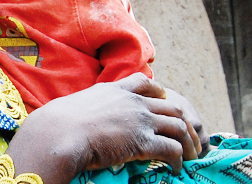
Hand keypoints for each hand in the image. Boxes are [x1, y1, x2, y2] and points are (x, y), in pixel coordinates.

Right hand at [9, 74, 198, 181]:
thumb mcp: (75, 106)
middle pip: (172, 106)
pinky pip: (171, 149)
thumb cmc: (58, 124)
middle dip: (184, 122)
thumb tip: (75, 119)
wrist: (60, 133)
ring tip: (193, 155)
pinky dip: (179, 159)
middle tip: (190, 136)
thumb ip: (87, 108)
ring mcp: (141, 120)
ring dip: (189, 142)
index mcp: (116, 90)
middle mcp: (133, 102)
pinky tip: (178, 168)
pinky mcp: (143, 142)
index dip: (160, 92)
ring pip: (178, 126)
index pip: (146, 83)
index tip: (165, 100)